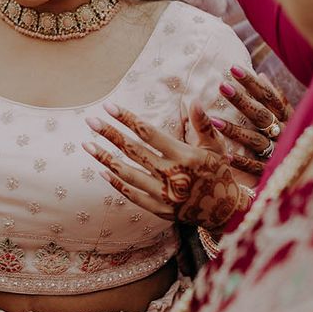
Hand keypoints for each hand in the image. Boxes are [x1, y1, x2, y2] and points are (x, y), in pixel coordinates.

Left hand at [83, 102, 249, 231]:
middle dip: (109, 134)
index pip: (148, 133)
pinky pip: (132, 195)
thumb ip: (203, 124)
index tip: (109, 107)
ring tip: (87, 145)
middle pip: (133, 151)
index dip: (127, 119)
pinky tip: (102, 170)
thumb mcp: (215, 146)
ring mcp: (164, 195)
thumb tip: (194, 100)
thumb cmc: (219, 172)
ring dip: (105, 158)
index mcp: (184, 156)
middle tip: (90, 121)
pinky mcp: (159, 209)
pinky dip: (116, 183)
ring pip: (127, 174)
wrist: (225, 211)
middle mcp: (171, 176)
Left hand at [210, 66, 291, 172]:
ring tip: (213, 120)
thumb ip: (276, 99)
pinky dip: (242, 162)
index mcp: (288, 118)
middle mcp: (284, 134)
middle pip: (261, 115)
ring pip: (255, 140)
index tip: (233, 68)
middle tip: (222, 86)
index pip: (269, 97)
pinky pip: (256, 168)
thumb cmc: (293, 139)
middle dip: (242, 100)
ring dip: (234, 130)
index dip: (252, 82)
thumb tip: (262, 75)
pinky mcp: (272, 172)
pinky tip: (226, 155)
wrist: (310, 173)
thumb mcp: (289, 118)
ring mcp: (278, 153)